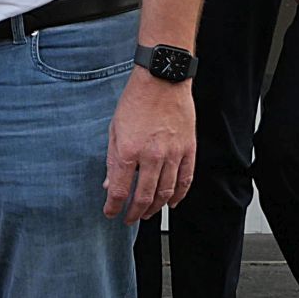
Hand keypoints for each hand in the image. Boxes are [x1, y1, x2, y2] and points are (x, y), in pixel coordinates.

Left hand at [103, 72, 195, 223]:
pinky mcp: (188, 149)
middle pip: (144, 197)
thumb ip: (113, 159)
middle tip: (130, 219)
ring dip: (155, 207)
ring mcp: (173, 154)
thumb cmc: (136, 100)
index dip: (114, 207)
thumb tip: (110, 183)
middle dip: (135, 212)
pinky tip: (172, 203)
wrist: (162, 79)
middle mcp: (152, 156)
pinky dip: (179, 196)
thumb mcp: (115, 128)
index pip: (120, 190)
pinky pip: (185, 180)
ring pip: (165, 192)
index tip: (111, 212)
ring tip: (148, 213)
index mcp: (129, 150)